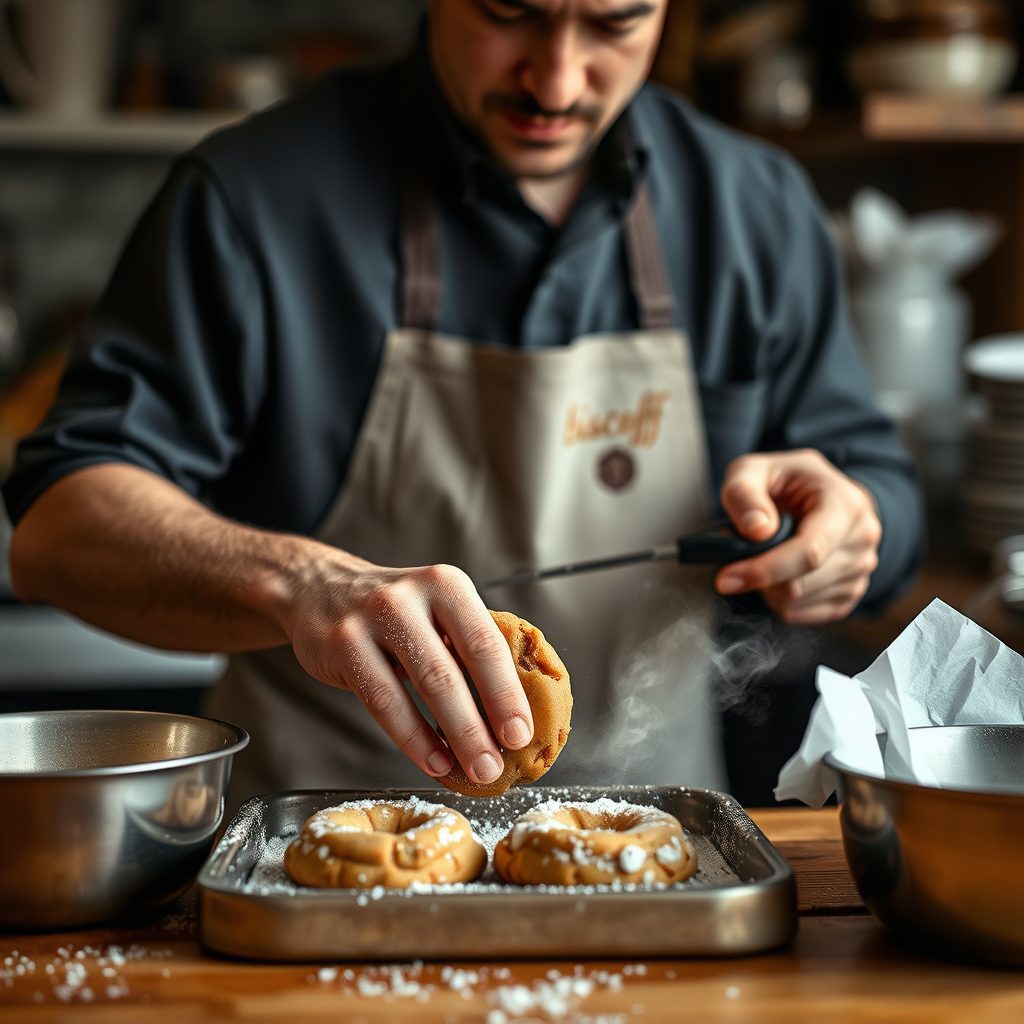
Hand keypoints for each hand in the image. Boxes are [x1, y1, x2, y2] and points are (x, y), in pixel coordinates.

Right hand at [281, 555, 533, 785]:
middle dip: (479, 726)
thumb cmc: (395, 612)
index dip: (507, 693)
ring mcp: (372, 619)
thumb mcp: (436, 610)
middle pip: (452, 670)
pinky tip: (433, 759)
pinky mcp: (342, 644)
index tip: (522, 734)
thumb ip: (469, 647)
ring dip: (451, 737)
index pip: (486, 643)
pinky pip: (382, 701)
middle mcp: (410, 596)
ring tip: (472, 770)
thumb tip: (516, 714)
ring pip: (419, 687)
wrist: (320, 588)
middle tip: (496, 766)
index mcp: (447, 585)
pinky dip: (412, 738)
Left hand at [713, 449, 881, 624]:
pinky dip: (779, 600)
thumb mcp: (753, 471)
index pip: (810, 552)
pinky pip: (802, 614)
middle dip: (758, 575)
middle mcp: (862, 539)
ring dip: (766, 588)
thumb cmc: (786, 482)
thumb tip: (756, 530)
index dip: (764, 569)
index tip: (726, 578)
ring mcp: (861, 569)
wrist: (818, 494)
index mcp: (845, 504)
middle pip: (800, 583)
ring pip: (798, 601)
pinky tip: (779, 573)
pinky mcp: (850, 593)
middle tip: (741, 556)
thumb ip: (744, 494)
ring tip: (765, 557)